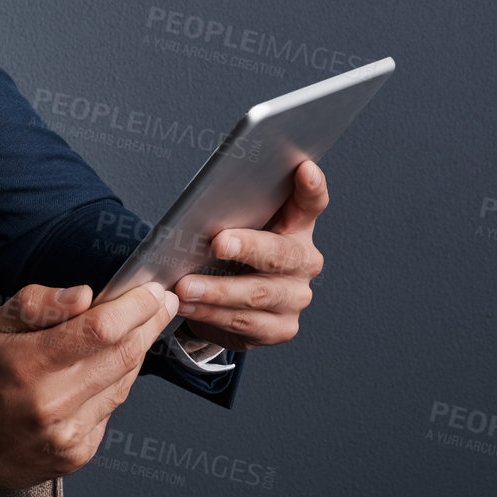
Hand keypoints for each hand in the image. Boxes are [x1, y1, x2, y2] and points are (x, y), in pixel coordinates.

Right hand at [0, 280, 178, 496]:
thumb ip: (39, 304)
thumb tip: (85, 295)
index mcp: (25, 365)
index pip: (99, 331)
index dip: (134, 307)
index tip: (152, 290)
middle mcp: (50, 404)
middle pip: (123, 357)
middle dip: (149, 324)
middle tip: (161, 302)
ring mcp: (67, 435)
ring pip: (123, 384)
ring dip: (135, 352)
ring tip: (136, 329)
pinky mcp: (76, 455)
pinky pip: (110, 410)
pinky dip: (113, 384)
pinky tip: (101, 370)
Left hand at [173, 159, 328, 352]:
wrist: (227, 305)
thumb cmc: (228, 256)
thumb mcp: (232, 229)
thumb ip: (229, 216)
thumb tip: (197, 206)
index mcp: (296, 228)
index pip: (310, 204)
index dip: (310, 188)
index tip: (304, 169)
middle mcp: (303, 262)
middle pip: (280, 254)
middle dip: (248, 247)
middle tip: (219, 242)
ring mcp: (295, 297)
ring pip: (257, 294)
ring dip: (217, 290)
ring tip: (185, 286)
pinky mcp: (281, 327)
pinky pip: (244, 323)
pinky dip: (211, 314)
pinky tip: (189, 307)